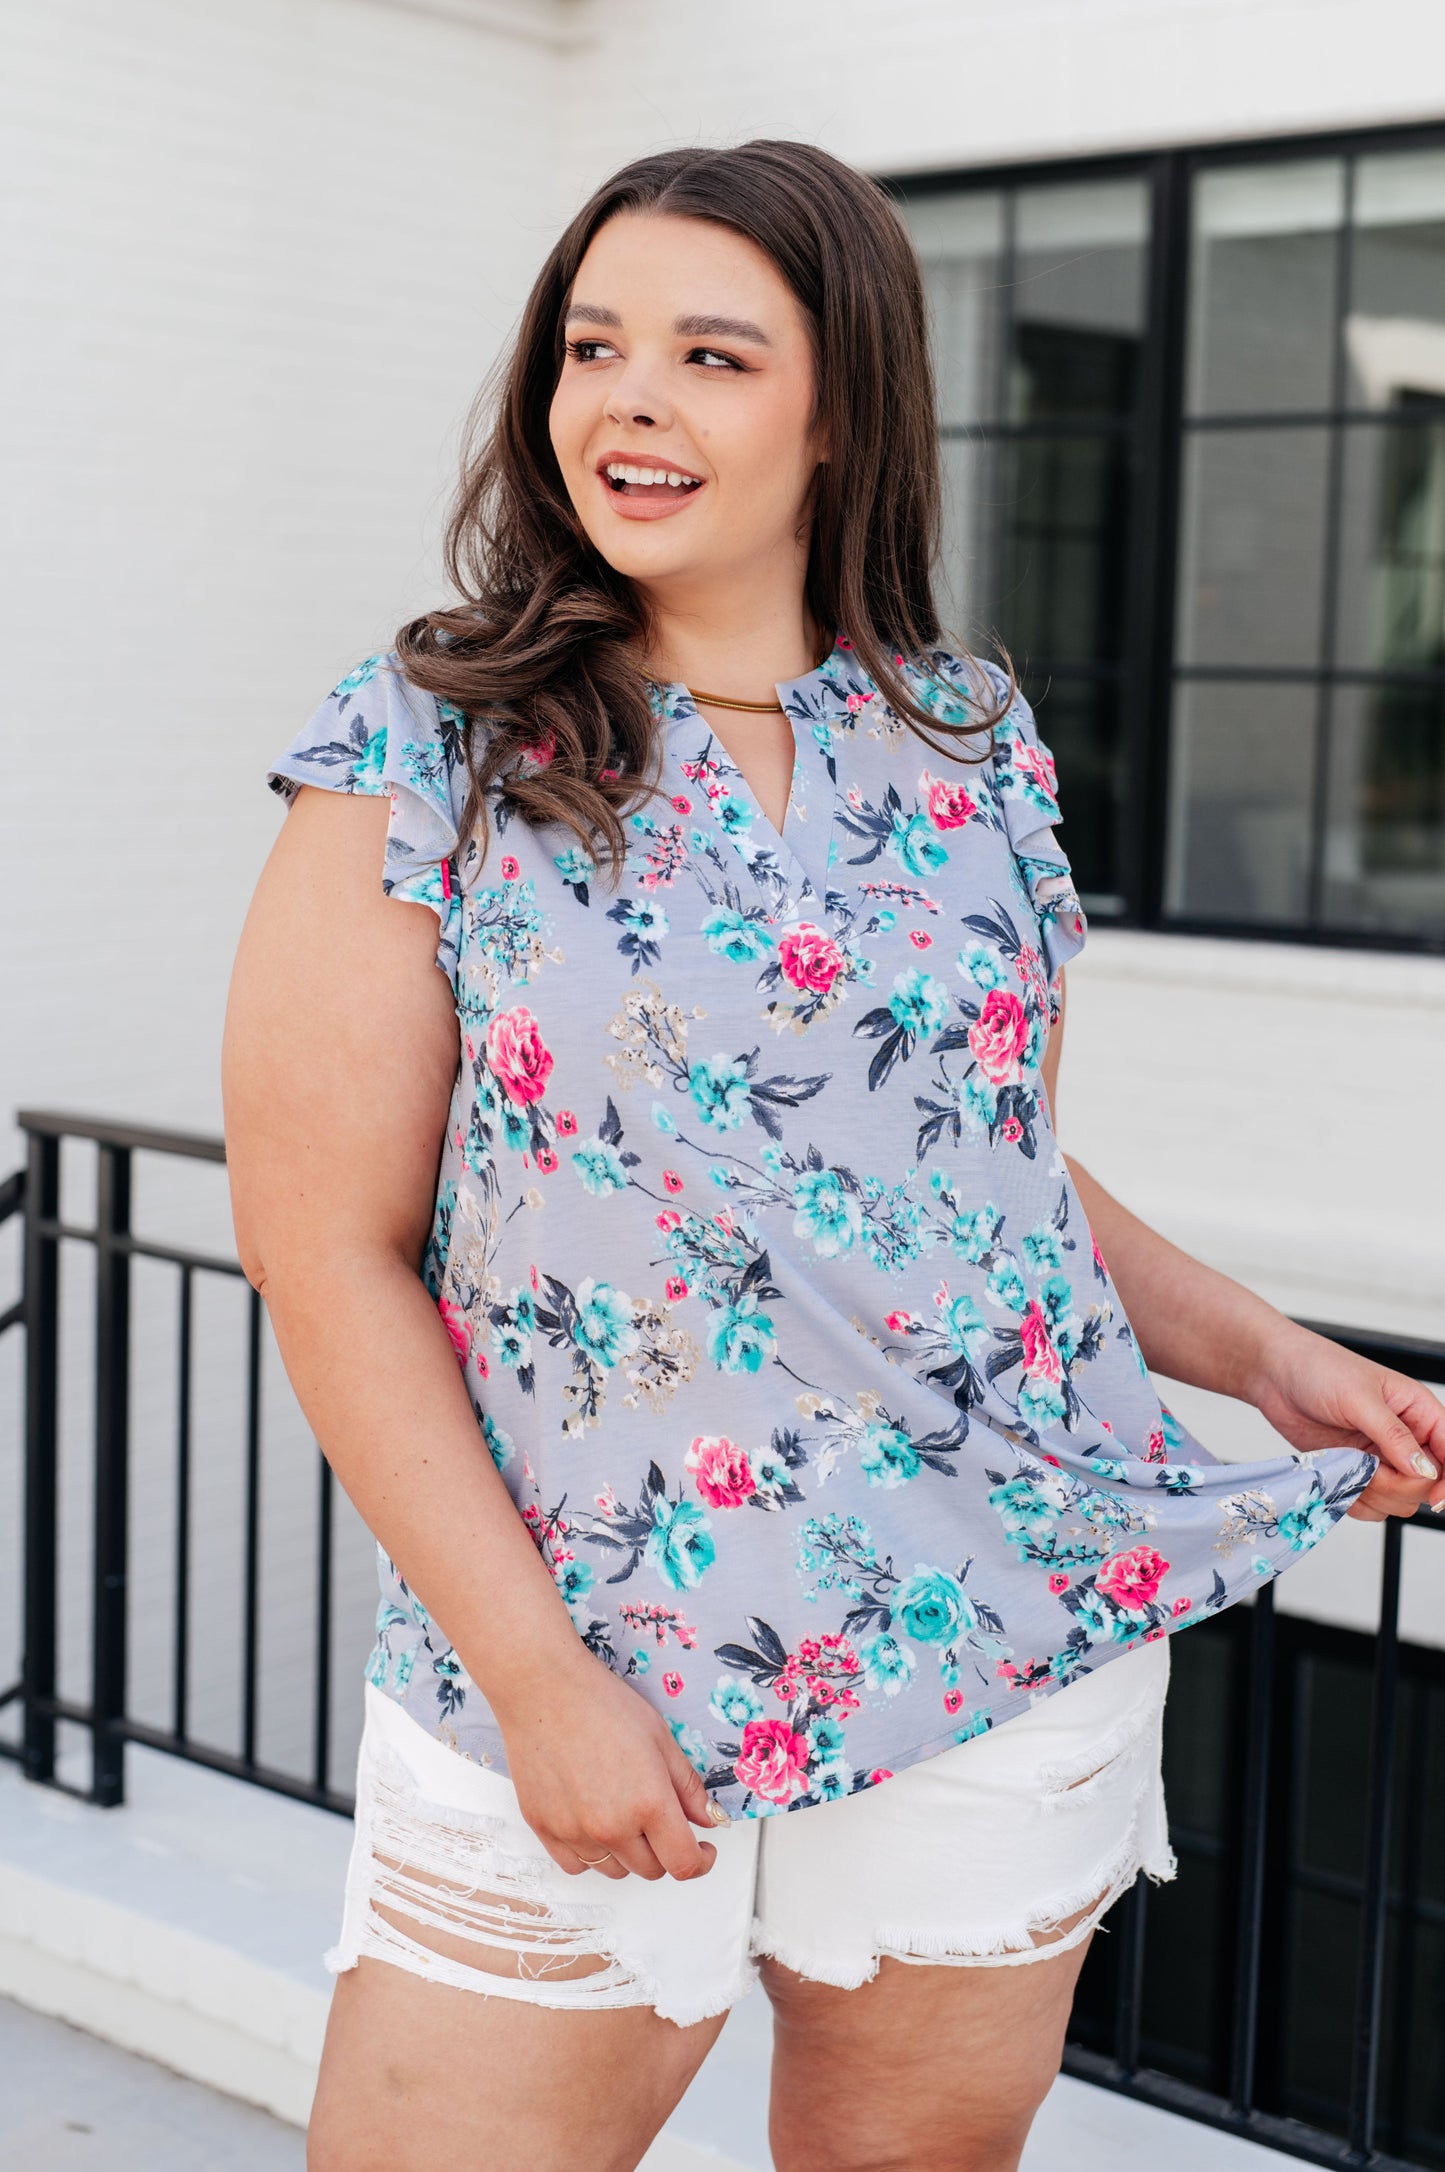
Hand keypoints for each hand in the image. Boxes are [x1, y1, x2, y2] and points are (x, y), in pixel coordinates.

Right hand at [491, 1641, 729, 1881]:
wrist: (543, 1688)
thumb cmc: (602, 1704)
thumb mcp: (661, 1738)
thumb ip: (688, 1787)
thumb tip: (709, 1820)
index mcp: (648, 1803)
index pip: (683, 1864)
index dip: (701, 1863)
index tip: (703, 1851)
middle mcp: (611, 1827)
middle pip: (651, 1870)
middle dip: (665, 1851)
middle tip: (662, 1821)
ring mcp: (573, 1832)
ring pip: (614, 1871)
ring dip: (628, 1854)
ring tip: (624, 1814)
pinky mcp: (543, 1829)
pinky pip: (575, 1865)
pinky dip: (591, 1854)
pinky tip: (593, 1824)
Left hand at [1249, 1321, 1444, 1522]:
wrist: (1274, 1374)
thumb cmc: (1318, 1368)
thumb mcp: (1359, 1398)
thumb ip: (1393, 1435)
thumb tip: (1424, 1469)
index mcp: (1419, 1411)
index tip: (1433, 1495)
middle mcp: (1405, 1438)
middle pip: (1426, 1485)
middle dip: (1399, 1485)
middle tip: (1369, 1466)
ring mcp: (1380, 1458)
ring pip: (1399, 1501)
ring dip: (1374, 1493)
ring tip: (1349, 1463)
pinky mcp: (1356, 1472)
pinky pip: (1370, 1505)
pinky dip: (1354, 1499)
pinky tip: (1339, 1475)